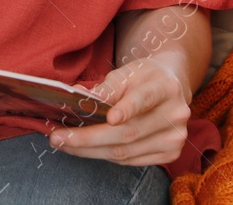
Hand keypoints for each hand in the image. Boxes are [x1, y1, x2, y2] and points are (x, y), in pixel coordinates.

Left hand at [46, 57, 191, 165]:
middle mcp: (175, 114)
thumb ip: (106, 86)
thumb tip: (80, 97)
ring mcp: (175, 138)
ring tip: (63, 144)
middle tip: (57, 137)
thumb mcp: (126, 72)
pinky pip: (130, 161)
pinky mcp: (170, 154)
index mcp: (165, 87)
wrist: (170, 86)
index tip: (109, 118)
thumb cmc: (143, 77)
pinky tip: (85, 149)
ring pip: (126, 152)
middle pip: (128, 132)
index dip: (127, 109)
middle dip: (88, 138)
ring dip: (90, 151)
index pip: (145, 98)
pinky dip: (104, 155)